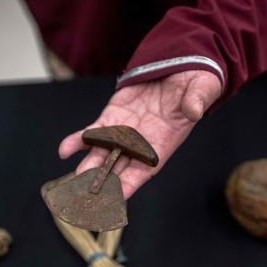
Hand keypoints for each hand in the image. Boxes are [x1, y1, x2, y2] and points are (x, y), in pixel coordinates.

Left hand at [58, 70, 221, 198]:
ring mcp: (123, 132)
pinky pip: (92, 133)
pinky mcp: (112, 117)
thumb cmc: (195, 85)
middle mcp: (140, 144)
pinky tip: (64, 150)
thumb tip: (195, 110)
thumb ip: (197, 101)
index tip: (117, 198)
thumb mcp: (202, 89)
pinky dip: (78, 141)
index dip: (130, 184)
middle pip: (118, 169)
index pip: (144, 171)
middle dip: (103, 183)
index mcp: (163, 144)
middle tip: (87, 196)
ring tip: (74, 179)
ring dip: (88, 167)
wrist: (177, 68)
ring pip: (102, 155)